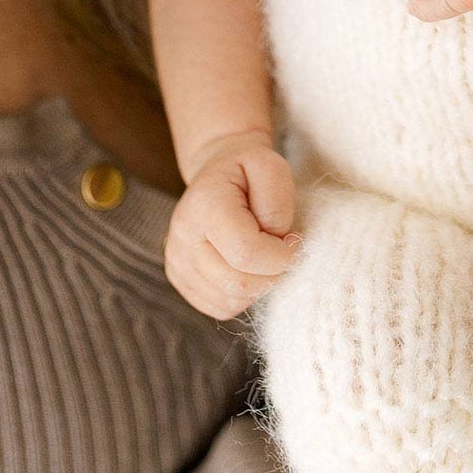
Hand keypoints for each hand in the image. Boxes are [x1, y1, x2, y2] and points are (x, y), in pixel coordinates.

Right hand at [164, 137, 299, 319]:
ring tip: (264, 256)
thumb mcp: (271, 166)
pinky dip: (243, 295)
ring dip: (259, 285)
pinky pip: (221, 307)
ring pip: (230, 299)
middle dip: (273, 273)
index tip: (296, 241)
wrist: (217, 177)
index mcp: (203, 205)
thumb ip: (277, 202)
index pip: (246, 253)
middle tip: (284, 251)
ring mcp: (177, 262)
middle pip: (238, 282)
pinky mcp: (180, 280)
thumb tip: (277, 240)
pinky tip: (248, 268)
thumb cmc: (248, 172)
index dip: (281, 256)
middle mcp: (182, 237)